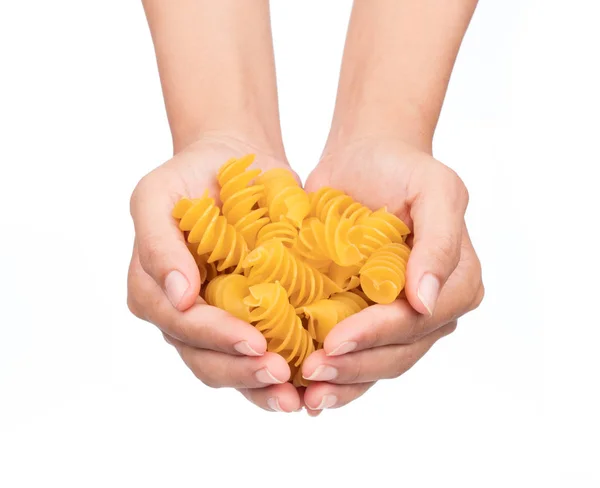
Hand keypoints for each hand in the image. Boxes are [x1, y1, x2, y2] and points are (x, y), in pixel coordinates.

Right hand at [127, 133, 302, 412]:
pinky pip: (258, 353)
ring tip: (295, 396)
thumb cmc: (189, 176)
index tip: (254, 344)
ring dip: (261, 387)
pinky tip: (305, 382)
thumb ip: (158, 243)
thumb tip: (177, 294)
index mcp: (154, 292)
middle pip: (205, 358)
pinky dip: (279, 373)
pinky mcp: (248, 316)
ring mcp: (215, 320)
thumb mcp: (157, 196)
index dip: (216, 338)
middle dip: (242, 372)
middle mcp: (182, 315)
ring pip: (231, 367)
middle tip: (281, 376)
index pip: (182, 325)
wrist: (230, 162)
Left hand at [300, 137, 483, 412]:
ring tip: (308, 392)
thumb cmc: (402, 168)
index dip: (376, 335)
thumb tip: (426, 302)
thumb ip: (440, 242)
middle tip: (312, 373)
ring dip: (343, 382)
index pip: (416, 322)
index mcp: (456, 284)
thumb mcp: (435, 190)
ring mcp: (398, 317)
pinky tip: (306, 387)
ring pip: (376, 363)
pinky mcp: (366, 316)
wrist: (365, 159)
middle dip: (355, 367)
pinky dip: (334, 372)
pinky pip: (355, 353)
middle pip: (397, 352)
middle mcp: (432, 310)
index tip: (334, 341)